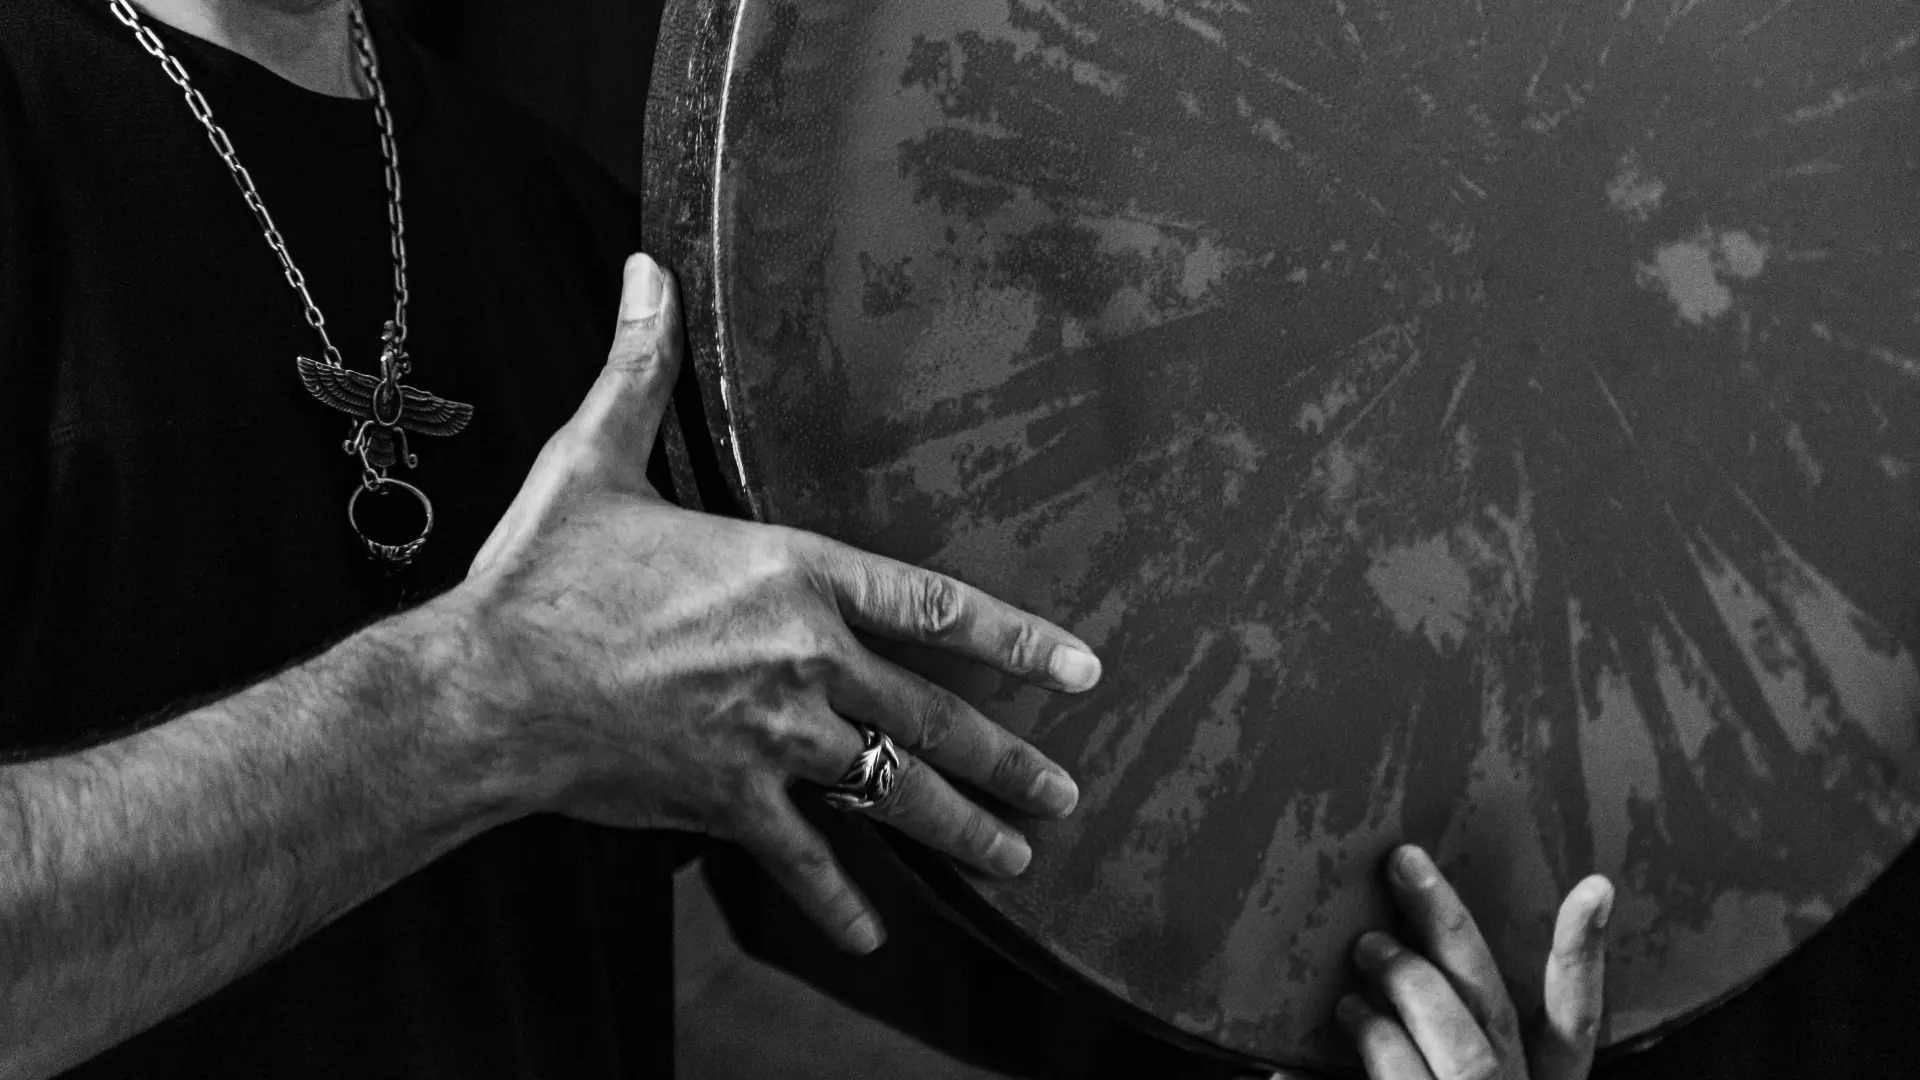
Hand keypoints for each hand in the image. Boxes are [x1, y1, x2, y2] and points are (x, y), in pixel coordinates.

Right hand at [447, 253, 1101, 952]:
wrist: (483, 687)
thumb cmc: (543, 575)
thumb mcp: (594, 458)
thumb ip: (640, 369)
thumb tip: (648, 271)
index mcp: (791, 572)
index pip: (934, 605)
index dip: (1015, 640)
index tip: (1080, 672)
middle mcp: (803, 658)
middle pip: (932, 717)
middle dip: (1008, 758)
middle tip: (1065, 794)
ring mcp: (773, 737)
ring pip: (892, 790)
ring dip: (960, 827)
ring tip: (1015, 855)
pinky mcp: (729, 798)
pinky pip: (804, 858)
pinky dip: (840, 900)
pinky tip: (876, 936)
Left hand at [1336, 846, 1612, 1079]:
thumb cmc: (1426, 1075)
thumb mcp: (1447, 1065)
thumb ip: (1437, 1021)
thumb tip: (1390, 940)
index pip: (1575, 1021)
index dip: (1582, 956)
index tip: (1595, 887)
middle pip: (1496, 1009)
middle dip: (1452, 929)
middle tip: (1406, 865)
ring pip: (1465, 1049)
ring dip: (1412, 985)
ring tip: (1367, 945)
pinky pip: (1408, 1078)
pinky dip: (1380, 1040)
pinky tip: (1349, 1008)